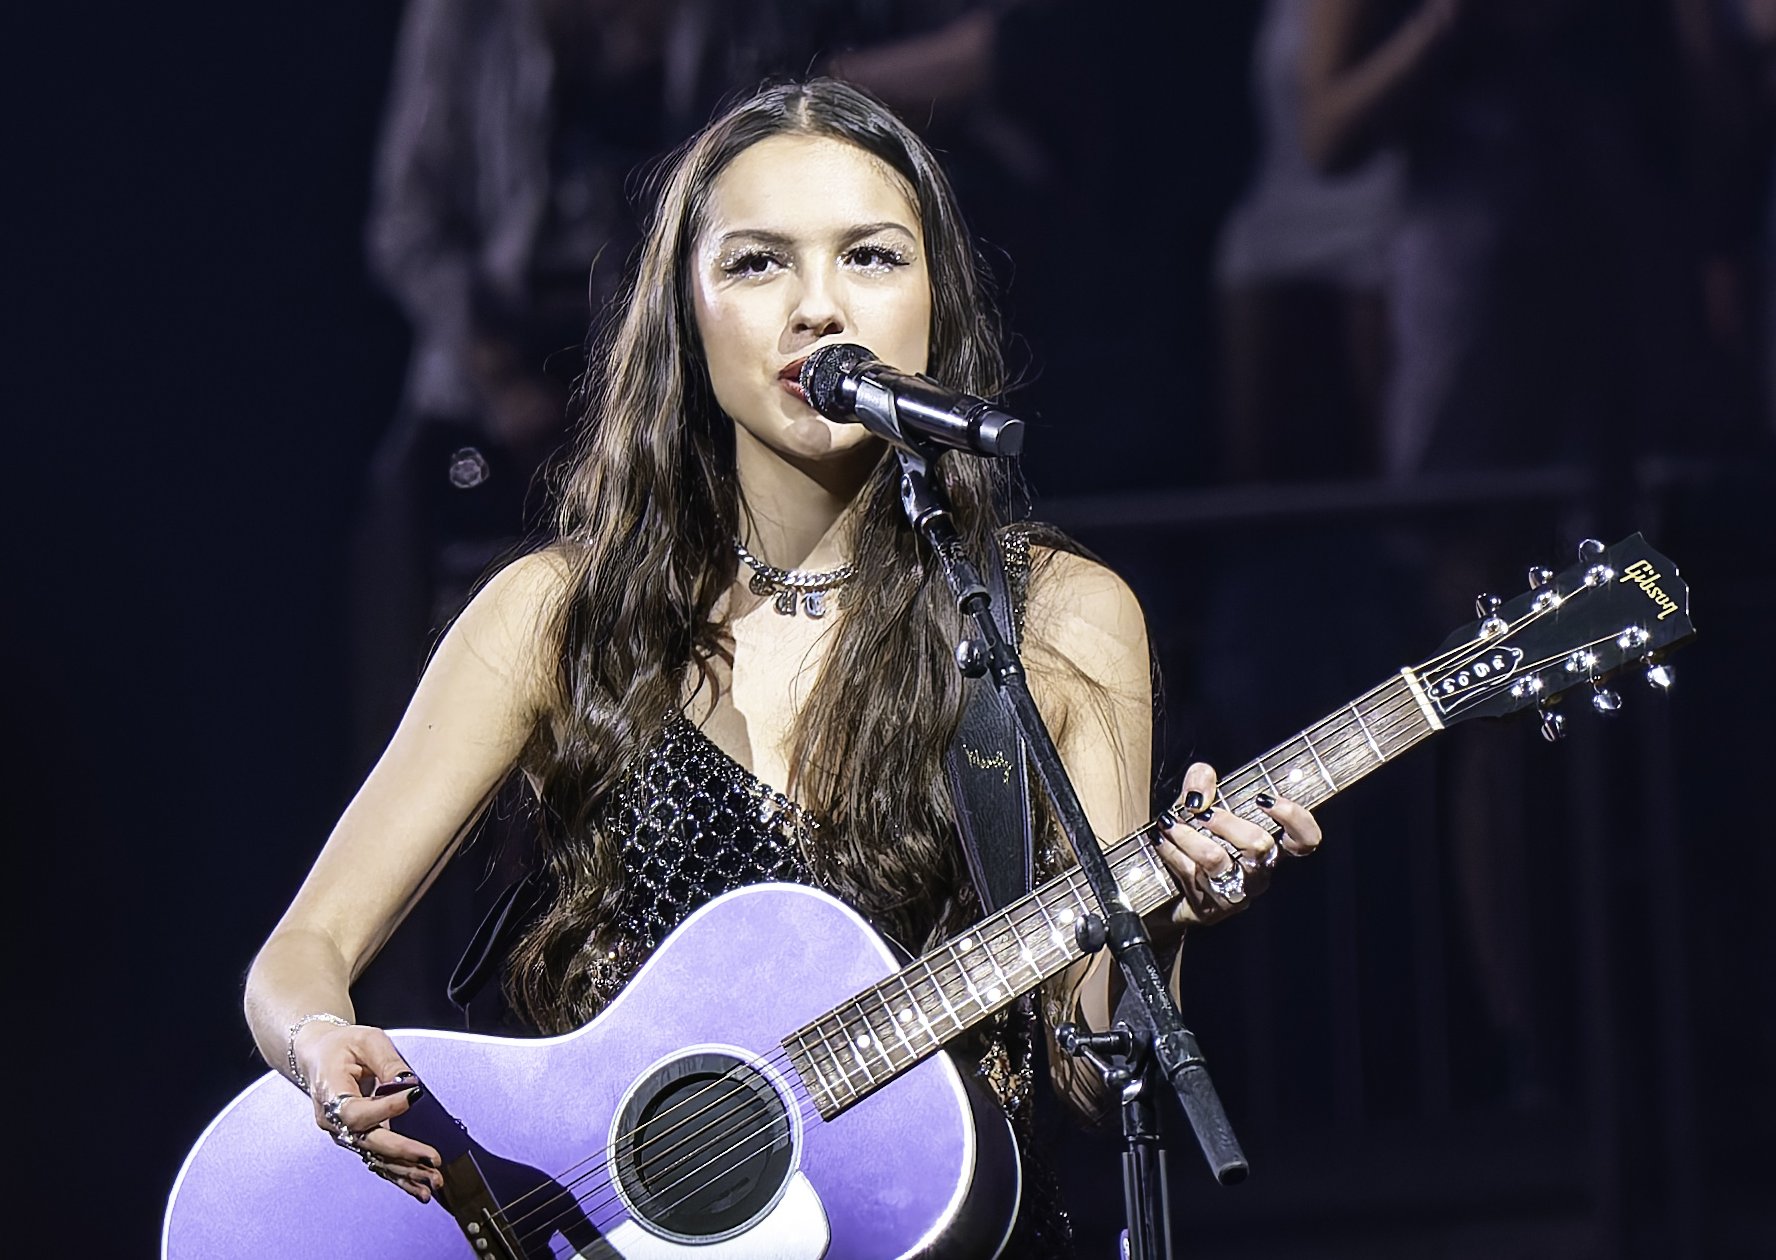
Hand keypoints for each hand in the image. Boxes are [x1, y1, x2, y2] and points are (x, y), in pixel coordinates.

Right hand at [296, 1020, 444, 1202]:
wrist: (319, 1056)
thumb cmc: (343, 1045)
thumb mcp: (366, 1041)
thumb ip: (388, 1062)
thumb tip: (409, 1086)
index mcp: (330, 1094)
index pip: (356, 1111)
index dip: (384, 1108)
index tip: (414, 1096)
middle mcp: (333, 1122)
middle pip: (368, 1142)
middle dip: (402, 1153)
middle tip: (432, 1159)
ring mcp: (344, 1135)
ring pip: (376, 1158)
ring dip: (406, 1172)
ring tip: (433, 1182)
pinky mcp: (358, 1140)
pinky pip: (379, 1161)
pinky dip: (400, 1176)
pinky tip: (421, 1189)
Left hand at [1151, 762, 1322, 929]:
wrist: (1166, 890)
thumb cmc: (1196, 839)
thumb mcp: (1199, 805)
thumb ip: (1202, 782)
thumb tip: (1203, 781)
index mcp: (1271, 849)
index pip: (1304, 840)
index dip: (1295, 819)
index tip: (1265, 798)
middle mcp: (1259, 873)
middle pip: (1260, 846)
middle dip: (1227, 821)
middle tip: (1201, 811)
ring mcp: (1235, 894)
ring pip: (1217, 861)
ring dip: (1189, 836)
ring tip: (1168, 821)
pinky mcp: (1207, 908)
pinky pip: (1188, 873)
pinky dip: (1170, 851)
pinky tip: (1159, 839)